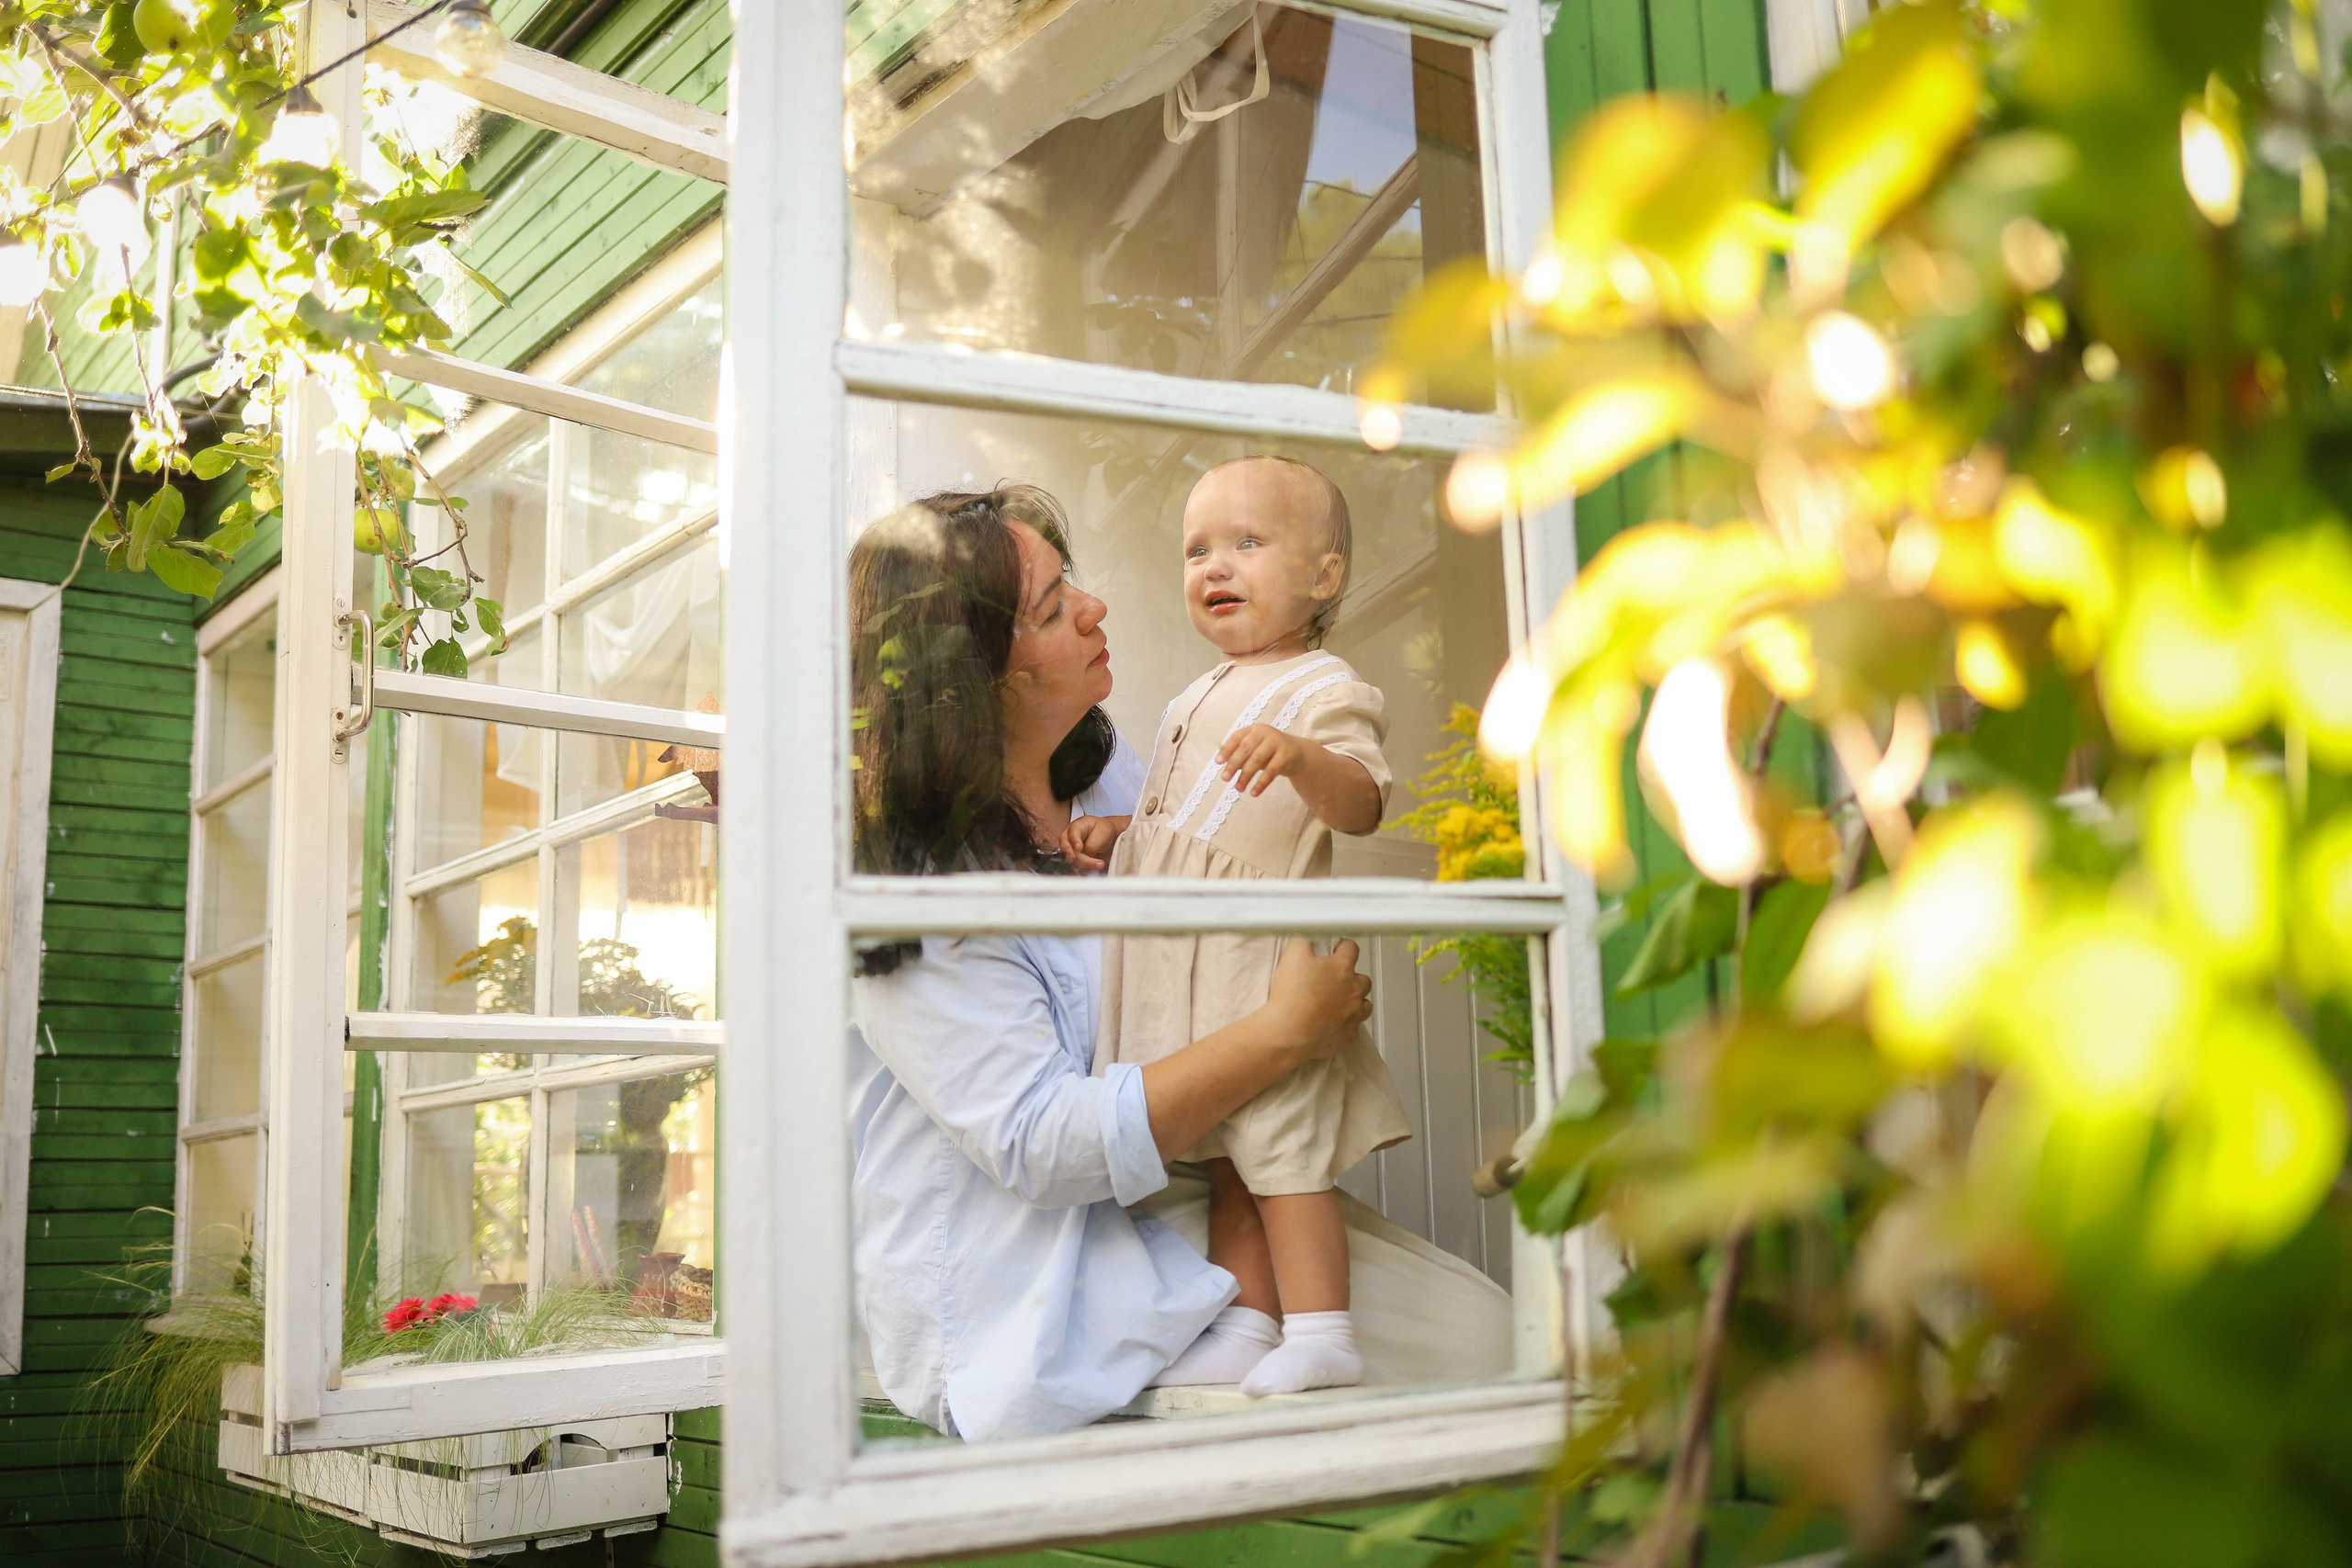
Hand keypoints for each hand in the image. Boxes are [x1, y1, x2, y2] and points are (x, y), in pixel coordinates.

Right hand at [1061, 813, 1128, 871]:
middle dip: (1074, 855)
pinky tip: (1092, 871)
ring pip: (1069, 859)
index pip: (1072, 833)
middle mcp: (1069, 838)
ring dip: (1084, 865)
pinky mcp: (1074, 861)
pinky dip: (1082, 871)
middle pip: (1066, 847)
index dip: (1074, 841)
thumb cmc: (1104, 831)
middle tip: (1087, 861)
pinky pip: (1074, 868)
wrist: (1109, 838)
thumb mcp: (1102, 832)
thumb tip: (1087, 855)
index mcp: (1077, 826)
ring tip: (1100, 864)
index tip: (1079, 848)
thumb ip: (1092, 844)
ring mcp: (1070, 850)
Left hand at [1217, 724, 1308, 795]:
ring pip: (1257, 760)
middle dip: (1234, 764)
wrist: (1297, 754)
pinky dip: (1261, 783)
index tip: (1217, 762)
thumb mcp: (1254, 751)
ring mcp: (1277, 742)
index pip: (1237, 737)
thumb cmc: (1269, 752)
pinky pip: (1271, 771)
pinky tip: (1254, 793)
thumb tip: (1224, 767)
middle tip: (1225, 778)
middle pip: (1246, 748)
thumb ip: (1240, 757)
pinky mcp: (1287, 755)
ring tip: (1238, 789)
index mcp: (1253, 730)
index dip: (1227, 749)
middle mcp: (1265, 732)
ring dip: (1246, 776)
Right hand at [1261, 938, 1370, 1064]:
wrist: (1287, 1032)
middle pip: (1363, 978)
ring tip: (1335, 1003)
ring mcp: (1354, 1014)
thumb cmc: (1291, 995)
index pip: (1351, 948)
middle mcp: (1354, 990)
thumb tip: (1312, 933)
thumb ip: (1305, 938)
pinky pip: (1354, 1026)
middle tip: (1331, 981)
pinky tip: (1331, 1022)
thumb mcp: (1292, 954)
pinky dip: (1346, 1023)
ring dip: (1354, 1001)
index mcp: (1342, 968)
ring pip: (1364, 1004)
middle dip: (1351, 977)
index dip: (1341, 947)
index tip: (1334, 951)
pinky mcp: (1349, 1035)